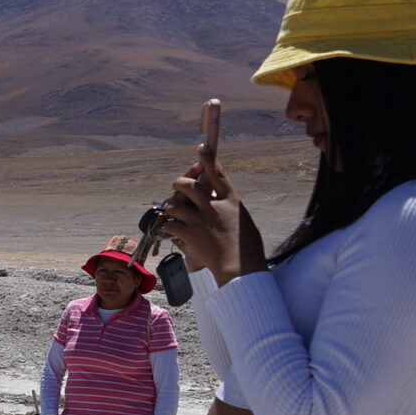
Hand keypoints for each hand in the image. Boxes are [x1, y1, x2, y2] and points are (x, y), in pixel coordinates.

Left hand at [161, 150, 265, 281]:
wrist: (240, 267)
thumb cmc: (245, 246)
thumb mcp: (241, 219)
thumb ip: (226, 206)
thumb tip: (214, 198)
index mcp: (231, 200)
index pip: (218, 173)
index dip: (208, 159)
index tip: (201, 147)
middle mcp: (214, 206)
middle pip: (188, 184)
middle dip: (180, 182)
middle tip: (178, 186)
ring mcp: (200, 219)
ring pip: (175, 204)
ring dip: (174, 208)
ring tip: (177, 215)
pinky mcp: (189, 233)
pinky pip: (170, 224)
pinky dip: (169, 227)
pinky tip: (172, 231)